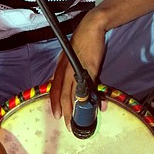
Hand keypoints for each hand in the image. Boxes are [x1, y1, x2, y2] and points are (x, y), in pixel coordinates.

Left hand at [49, 13, 106, 129]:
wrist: (91, 28)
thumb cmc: (80, 42)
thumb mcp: (68, 56)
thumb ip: (66, 70)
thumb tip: (63, 82)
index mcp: (60, 68)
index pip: (54, 89)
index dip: (55, 104)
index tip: (57, 115)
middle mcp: (67, 70)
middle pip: (64, 95)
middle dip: (66, 112)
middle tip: (69, 124)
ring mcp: (79, 70)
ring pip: (76, 94)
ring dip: (78, 109)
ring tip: (81, 120)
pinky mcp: (91, 69)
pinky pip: (93, 87)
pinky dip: (96, 98)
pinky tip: (99, 106)